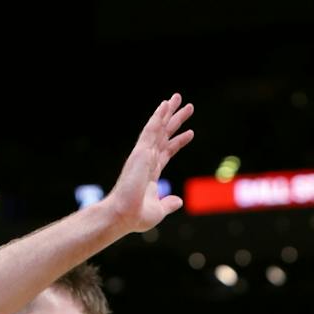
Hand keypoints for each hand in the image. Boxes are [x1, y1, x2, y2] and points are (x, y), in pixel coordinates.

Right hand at [104, 93, 194, 233]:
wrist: (123, 215)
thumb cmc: (136, 216)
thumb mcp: (159, 210)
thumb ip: (168, 204)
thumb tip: (179, 201)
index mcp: (150, 173)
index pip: (167, 152)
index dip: (178, 142)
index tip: (190, 133)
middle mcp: (147, 160)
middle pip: (164, 135)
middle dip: (175, 121)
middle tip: (187, 106)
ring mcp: (143, 154)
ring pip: (158, 128)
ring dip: (168, 112)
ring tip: (178, 98)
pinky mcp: (141, 152)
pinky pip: (151, 130)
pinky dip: (158, 116)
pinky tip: (165, 105)